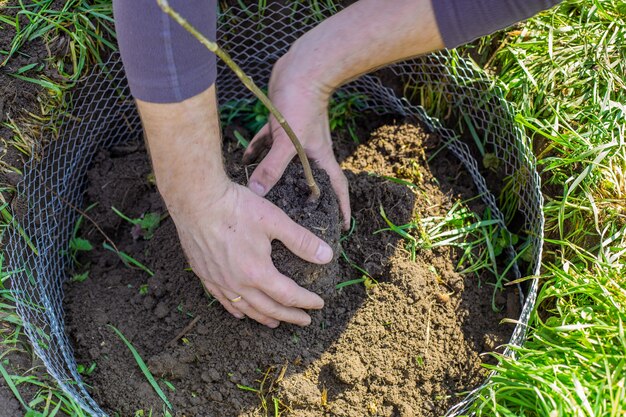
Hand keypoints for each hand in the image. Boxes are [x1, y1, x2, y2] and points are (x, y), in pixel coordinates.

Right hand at [171, 180, 332, 327]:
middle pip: (268, 308)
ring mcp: (219, 281)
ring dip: (264, 317)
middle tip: (304, 320)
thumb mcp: (275, 220)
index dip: (306, 301)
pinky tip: (240, 313)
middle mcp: (238, 283)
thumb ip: (301, 241)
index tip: (319, 304)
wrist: (196, 201)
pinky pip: (222, 300)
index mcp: (258, 272)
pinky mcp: (205, 274)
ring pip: (245, 309)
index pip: (288, 295)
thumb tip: (326, 256)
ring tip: (276, 323)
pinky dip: (235, 310)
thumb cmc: (236, 208)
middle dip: (289, 316)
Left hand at [243, 56, 350, 228]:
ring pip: (285, 163)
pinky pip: (269, 144)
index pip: (337, 189)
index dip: (342, 208)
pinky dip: (258, 151)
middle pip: (309, 179)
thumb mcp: (288, 141)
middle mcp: (310, 151)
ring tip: (263, 191)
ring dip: (275, 175)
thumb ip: (272, 167)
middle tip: (295, 216)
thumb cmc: (301, 104)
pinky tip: (244, 159)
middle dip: (303, 197)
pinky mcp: (283, 125)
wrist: (301, 69)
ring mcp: (296, 138)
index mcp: (320, 158)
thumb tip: (257, 192)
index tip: (343, 227)